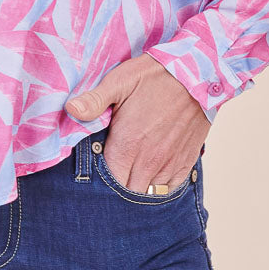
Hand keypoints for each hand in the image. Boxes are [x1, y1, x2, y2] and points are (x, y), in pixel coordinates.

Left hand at [65, 53, 210, 194]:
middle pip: (127, 193)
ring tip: (130, 175)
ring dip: (137, 188)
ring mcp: (169, 164)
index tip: (95, 170)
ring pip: (149, 194)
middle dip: (116, 190)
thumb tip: (70, 109)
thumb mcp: (120, 81)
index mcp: (128, 144)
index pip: (107, 182)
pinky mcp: (186, 162)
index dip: (99, 182)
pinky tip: (151, 174)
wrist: (198, 74)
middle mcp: (149, 161)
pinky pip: (170, 189)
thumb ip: (95, 100)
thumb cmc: (155, 76)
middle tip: (111, 175)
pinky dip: (159, 187)